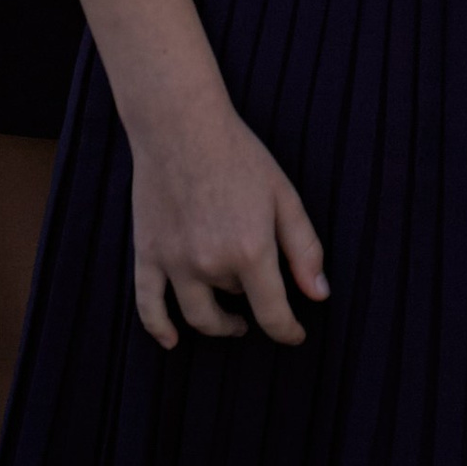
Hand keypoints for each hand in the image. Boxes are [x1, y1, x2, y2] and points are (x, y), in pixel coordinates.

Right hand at [128, 94, 326, 350]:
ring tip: (230, 320)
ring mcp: (174, 262)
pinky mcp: (147, 253)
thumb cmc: (238, 156)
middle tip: (260, 302)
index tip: (295, 335)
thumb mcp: (283, 197)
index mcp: (249, 250)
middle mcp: (209, 263)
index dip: (287, 331)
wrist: (180, 125)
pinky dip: (159, 329)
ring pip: (197, 315)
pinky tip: (171, 340)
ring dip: (216, 324)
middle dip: (251, 306)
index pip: (273, 314)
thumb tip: (319, 295)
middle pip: (234, 306)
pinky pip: (148, 305)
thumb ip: (304, 248)